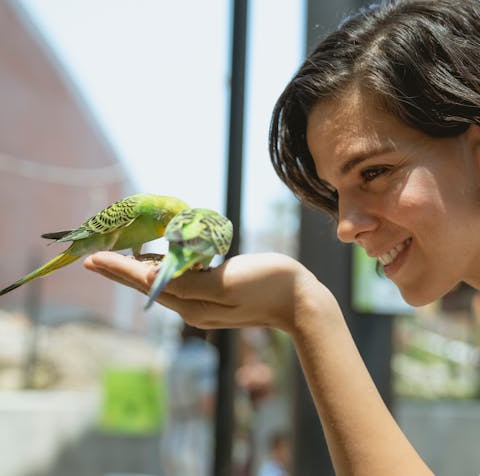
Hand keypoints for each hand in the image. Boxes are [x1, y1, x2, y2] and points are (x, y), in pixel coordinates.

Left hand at [83, 251, 333, 333]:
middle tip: (95, 257)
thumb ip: (186, 280)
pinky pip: (183, 281)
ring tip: (121, 256)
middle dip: (122, 270)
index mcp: (191, 303)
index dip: (118, 268)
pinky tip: (163, 259)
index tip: (93, 258)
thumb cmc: (268, 285)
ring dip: (142, 269)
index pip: (146, 283)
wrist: (301, 302)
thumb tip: (149, 276)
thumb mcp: (225, 281)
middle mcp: (193, 307)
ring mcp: (206, 304)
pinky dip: (166, 269)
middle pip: (149, 285)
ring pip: (164, 283)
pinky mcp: (218, 296)